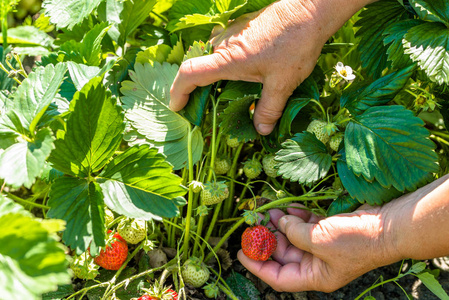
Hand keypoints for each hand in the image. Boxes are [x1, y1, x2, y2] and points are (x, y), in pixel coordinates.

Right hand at [169, 0, 371, 134]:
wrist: (310, 11)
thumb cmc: (295, 45)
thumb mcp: (283, 84)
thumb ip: (268, 109)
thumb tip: (261, 130)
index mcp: (228, 59)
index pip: (189, 74)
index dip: (178, 92)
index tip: (177, 107)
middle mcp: (223, 44)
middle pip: (198, 68)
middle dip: (196, 90)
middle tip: (203, 110)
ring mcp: (231, 34)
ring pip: (211, 59)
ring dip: (211, 77)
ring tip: (222, 96)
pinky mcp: (241, 29)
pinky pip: (223, 50)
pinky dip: (223, 66)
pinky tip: (240, 77)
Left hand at [238, 204, 399, 291]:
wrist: (387, 226)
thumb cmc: (355, 240)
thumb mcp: (318, 239)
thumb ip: (294, 232)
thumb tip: (281, 223)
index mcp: (314, 276)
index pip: (278, 277)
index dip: (258, 266)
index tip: (241, 252)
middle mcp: (316, 264)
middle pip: (283, 254)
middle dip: (268, 238)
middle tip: (254, 221)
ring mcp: (322, 247)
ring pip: (293, 237)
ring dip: (280, 224)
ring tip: (268, 210)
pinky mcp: (328, 231)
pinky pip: (306, 225)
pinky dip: (296, 217)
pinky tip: (288, 207)